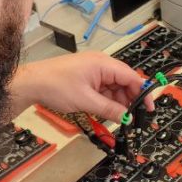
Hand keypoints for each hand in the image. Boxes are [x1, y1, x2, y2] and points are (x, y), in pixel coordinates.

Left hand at [9, 52, 151, 121]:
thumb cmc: (55, 86)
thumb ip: (109, 109)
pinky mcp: (87, 78)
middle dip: (129, 99)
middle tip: (133, 116)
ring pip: (114, 87)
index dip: (142, 92)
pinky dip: (107, 101)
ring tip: (118, 117)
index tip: (148, 107)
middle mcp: (101, 64)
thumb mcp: (85, 101)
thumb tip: (126, 117)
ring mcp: (93, 71)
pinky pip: (104, 89)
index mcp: (103, 64)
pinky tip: (107, 112)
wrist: (32, 83)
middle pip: (124, 81)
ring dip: (117, 102)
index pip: (131, 76)